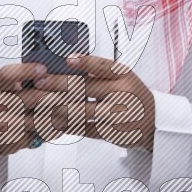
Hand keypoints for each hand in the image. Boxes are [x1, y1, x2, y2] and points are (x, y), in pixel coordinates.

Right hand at [0, 61, 99, 155]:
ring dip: (64, 113)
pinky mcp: (12, 141)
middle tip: (79, 88)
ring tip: (82, 106)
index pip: (7, 75)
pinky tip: (70, 123)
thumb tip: (56, 66)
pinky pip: (40, 134)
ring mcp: (3, 125)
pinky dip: (57, 129)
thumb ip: (23, 78)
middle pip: (32, 97)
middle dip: (60, 93)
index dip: (26, 71)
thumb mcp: (3, 88)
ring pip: (41, 118)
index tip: (44, 69)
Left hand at [32, 53, 155, 151]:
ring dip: (57, 107)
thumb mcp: (122, 77)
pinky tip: (53, 120)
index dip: (84, 62)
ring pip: (80, 111)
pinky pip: (83, 128)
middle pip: (84, 88)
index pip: (102, 66)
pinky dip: (66, 124)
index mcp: (123, 76)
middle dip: (57, 85)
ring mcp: (116, 115)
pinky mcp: (110, 132)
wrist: (152, 122)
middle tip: (40, 82)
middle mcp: (121, 94)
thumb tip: (67, 62)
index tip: (66, 59)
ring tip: (41, 103)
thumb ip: (99, 71)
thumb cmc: (132, 96)